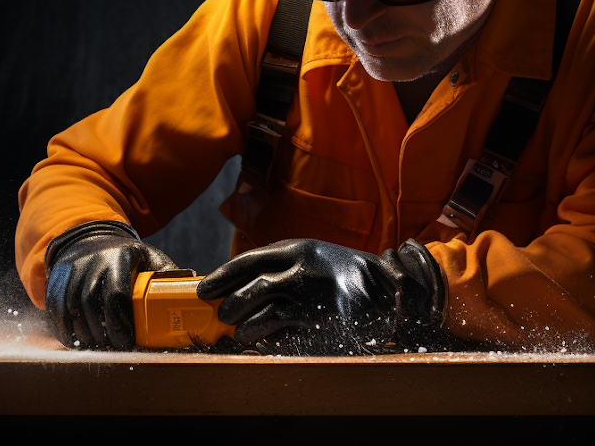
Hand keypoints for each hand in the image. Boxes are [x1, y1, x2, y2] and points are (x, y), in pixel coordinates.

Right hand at [44, 221, 177, 349]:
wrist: (88, 239)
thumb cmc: (126, 255)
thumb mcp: (148, 257)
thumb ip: (168, 274)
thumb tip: (197, 294)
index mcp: (118, 257)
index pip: (116, 294)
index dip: (121, 322)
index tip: (128, 342)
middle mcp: (91, 262)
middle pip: (93, 305)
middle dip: (104, 333)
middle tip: (116, 349)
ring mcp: (71, 271)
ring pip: (73, 309)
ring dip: (86, 334)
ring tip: (101, 347)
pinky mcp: (55, 281)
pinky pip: (56, 310)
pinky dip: (66, 330)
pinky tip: (78, 342)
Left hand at [196, 239, 445, 353]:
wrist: (390, 288)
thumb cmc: (339, 273)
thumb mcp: (310, 258)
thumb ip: (278, 268)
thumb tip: (232, 286)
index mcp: (299, 249)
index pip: (250, 261)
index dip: (223, 276)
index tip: (204, 290)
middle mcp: (306, 270)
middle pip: (256, 289)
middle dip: (233, 304)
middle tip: (222, 316)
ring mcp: (317, 297)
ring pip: (269, 315)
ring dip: (248, 328)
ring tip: (241, 334)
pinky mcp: (328, 323)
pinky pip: (290, 335)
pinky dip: (273, 342)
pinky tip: (265, 345)